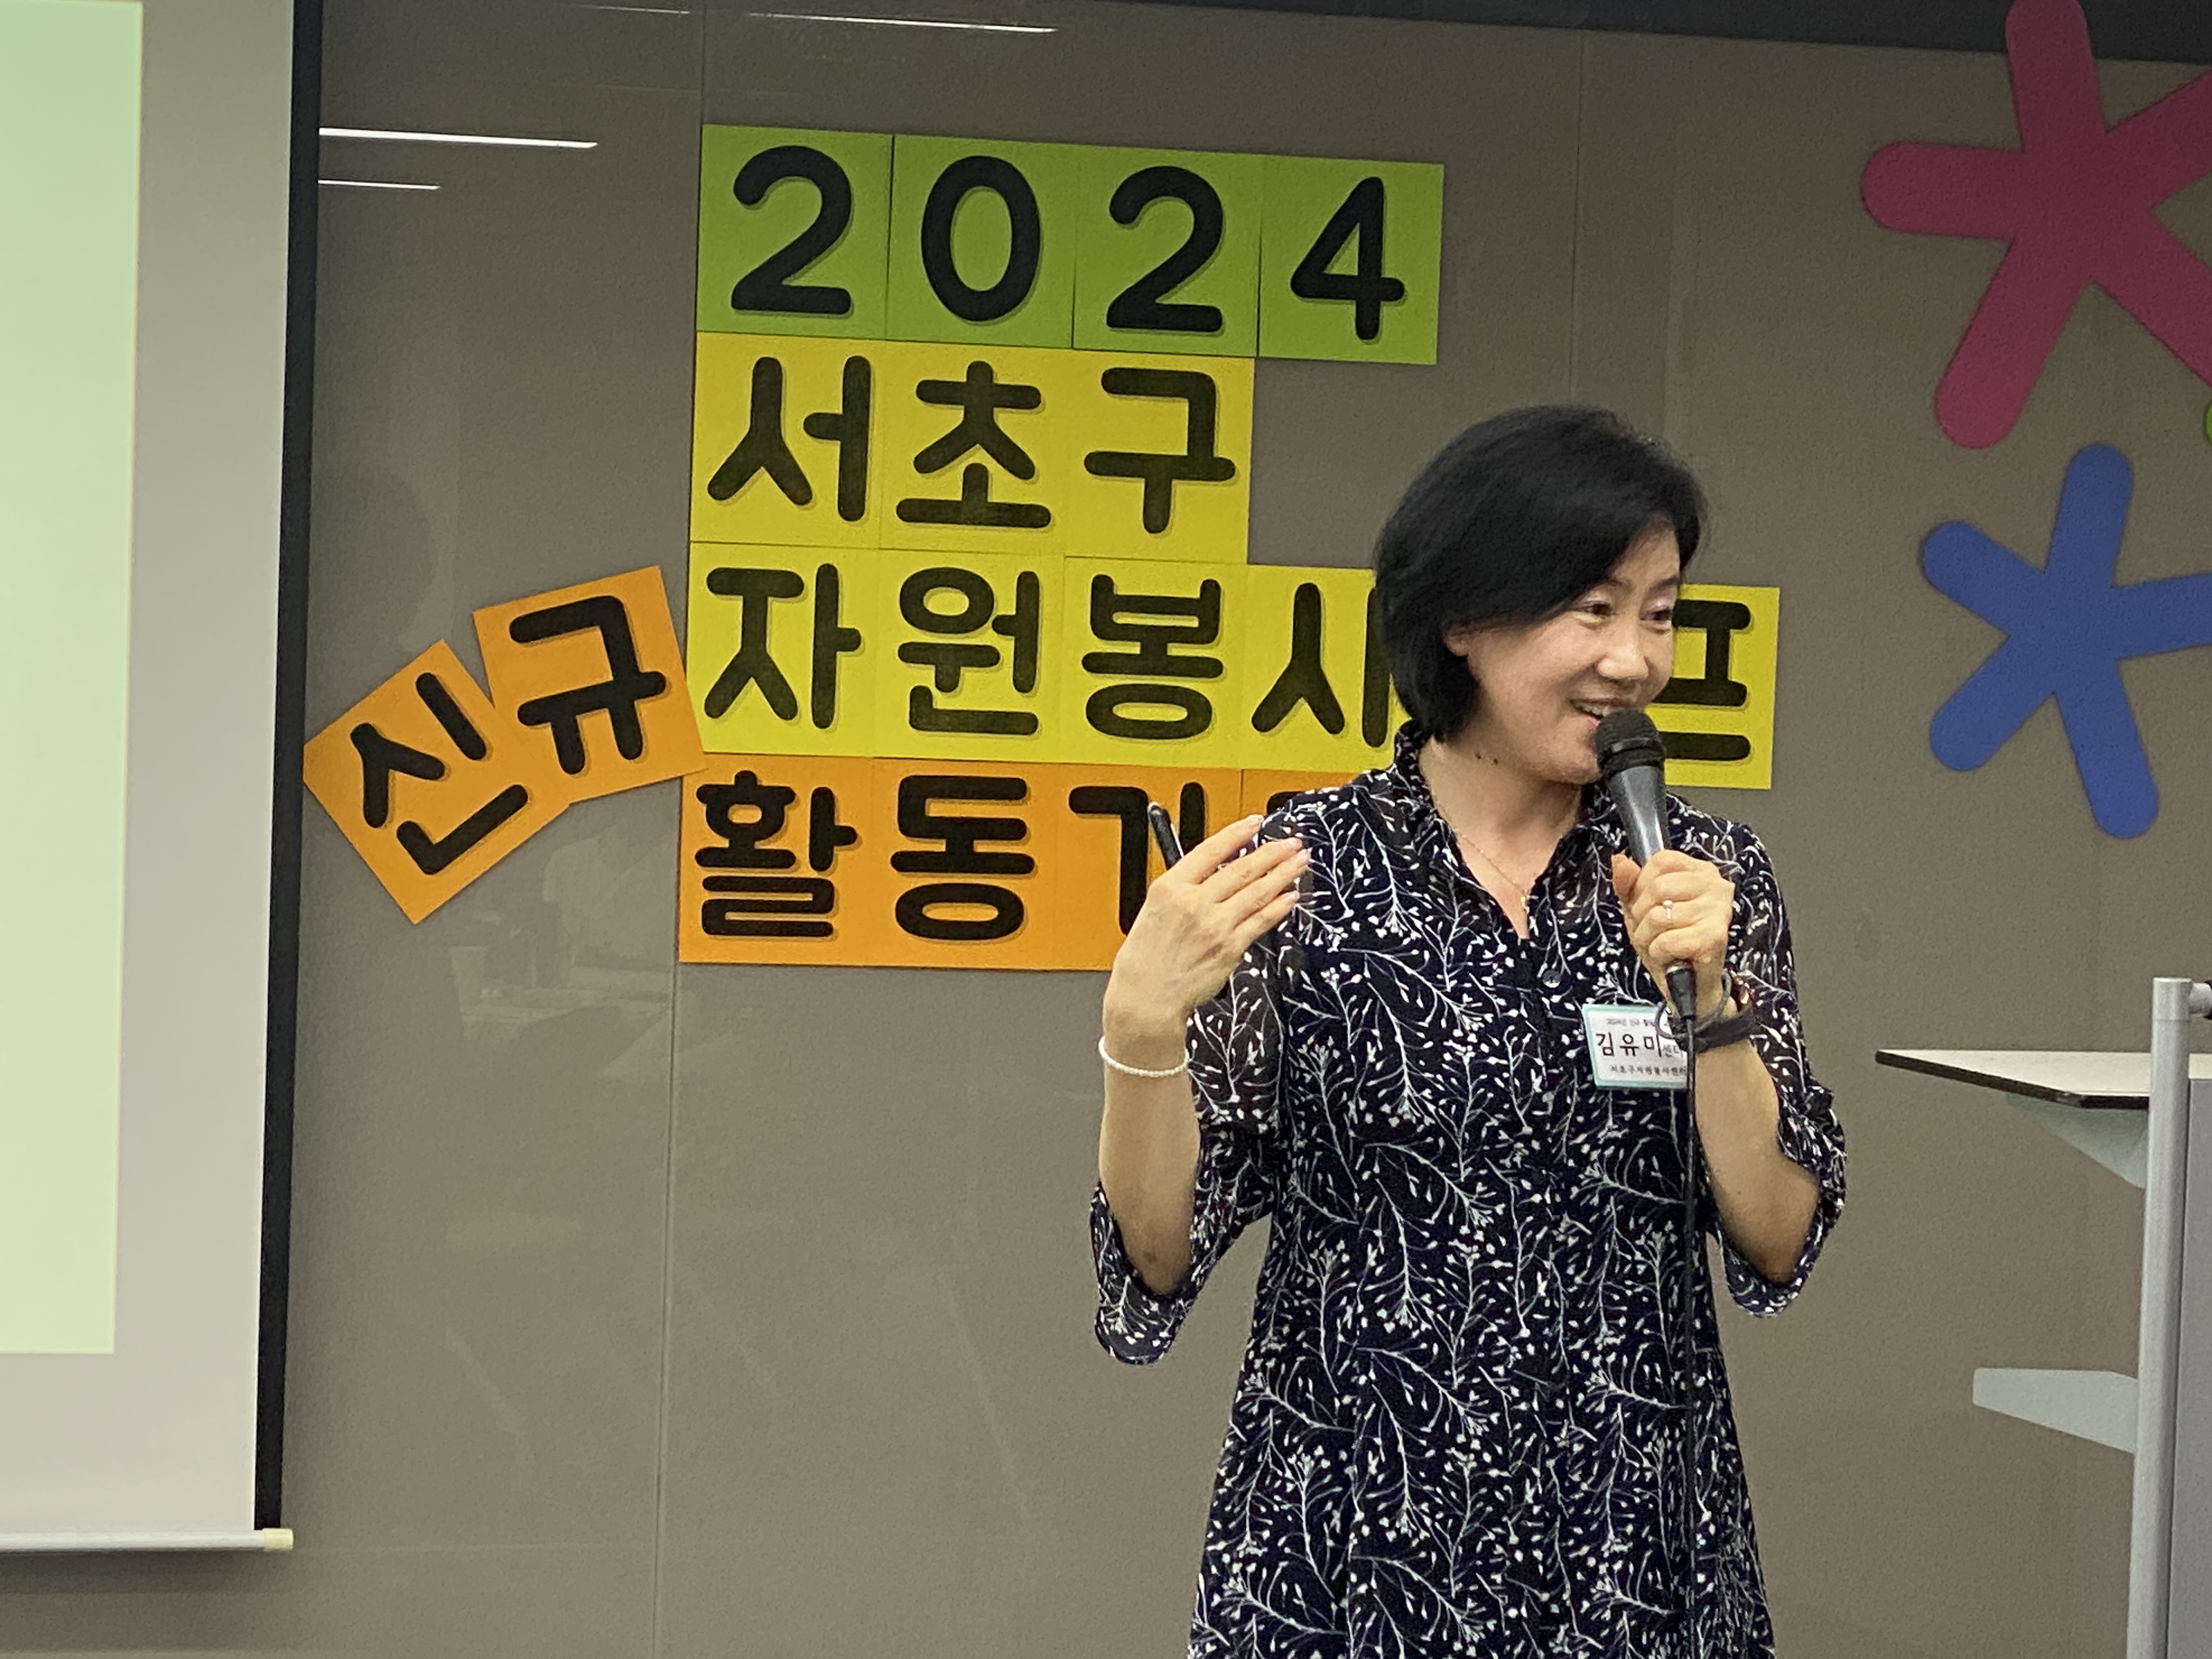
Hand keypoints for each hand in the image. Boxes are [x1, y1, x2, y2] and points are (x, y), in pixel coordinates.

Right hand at [1103, 816, 1307, 1048]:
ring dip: (1283, 874)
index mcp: (1170, 888)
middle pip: (1242, 869)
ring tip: (1299, 861)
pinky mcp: (1230, 948)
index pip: (1210, 850)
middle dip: (1272, 852)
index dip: (1237, 834)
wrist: (1146, 998)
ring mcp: (1215, 926)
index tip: (1255, 823)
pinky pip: (1261, 921)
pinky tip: (1291, 896)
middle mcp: (1194, 903)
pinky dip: (1279, 906)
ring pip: (1257, 892)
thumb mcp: (1153, 910)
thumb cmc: (1145, 958)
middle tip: (1291, 842)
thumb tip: (1214, 871)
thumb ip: (1183, 888)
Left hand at [1609, 850, 1733, 1017]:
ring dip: (1648, 939)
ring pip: (1659, 917)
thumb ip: (1628, 884)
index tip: (1646, 906)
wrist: (1690, 986)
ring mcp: (1718, 911)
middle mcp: (1716, 886)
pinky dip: (1658, 954)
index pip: (1661, 861)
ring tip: (1662, 946)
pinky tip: (1672, 957)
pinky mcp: (1714, 937)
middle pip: (1657, 888)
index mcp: (1700, 871)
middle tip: (1652, 932)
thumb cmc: (1670, 943)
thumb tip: (1619, 861)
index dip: (1641, 885)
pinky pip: (1666, 941)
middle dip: (1641, 916)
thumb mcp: (1641, 909)